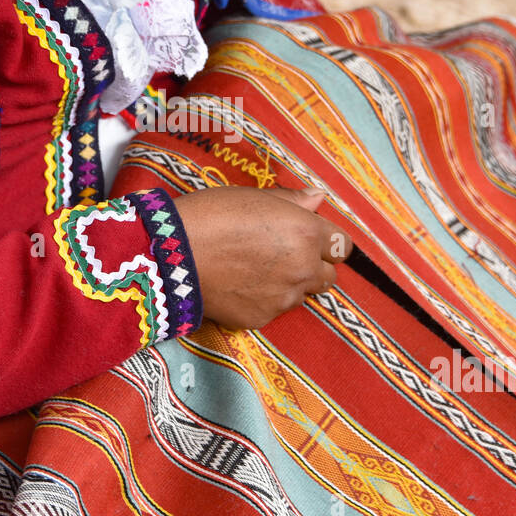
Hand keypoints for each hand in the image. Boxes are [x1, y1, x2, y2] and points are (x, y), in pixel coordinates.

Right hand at [173, 186, 351, 330]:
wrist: (172, 255)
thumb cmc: (210, 215)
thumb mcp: (254, 197)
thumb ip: (292, 201)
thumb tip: (318, 198)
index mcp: (306, 233)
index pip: (343, 245)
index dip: (327, 240)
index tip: (311, 237)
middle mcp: (303, 268)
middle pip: (329, 275)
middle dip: (314, 265)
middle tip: (284, 254)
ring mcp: (284, 298)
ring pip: (302, 294)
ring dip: (290, 284)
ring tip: (256, 269)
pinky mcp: (262, 319)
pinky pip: (275, 310)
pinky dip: (265, 300)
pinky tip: (239, 285)